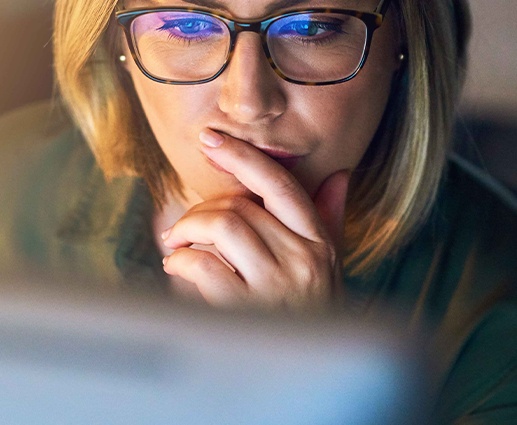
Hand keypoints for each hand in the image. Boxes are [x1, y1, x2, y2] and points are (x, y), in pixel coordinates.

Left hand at [159, 129, 349, 311]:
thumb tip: (340, 175)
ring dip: (187, 231)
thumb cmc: (313, 317)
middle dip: (201, 211)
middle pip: (241, 206)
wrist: (307, 376)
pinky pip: (203, 265)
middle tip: (184, 229)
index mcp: (320, 243)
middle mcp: (304, 260)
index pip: (280, 185)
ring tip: (177, 248)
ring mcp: (277, 286)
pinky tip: (177, 271)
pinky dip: (180, 262)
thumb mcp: (331, 268)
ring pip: (223, 226)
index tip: (211, 139)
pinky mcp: (247, 312)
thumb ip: (331, 221)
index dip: (243, 156)